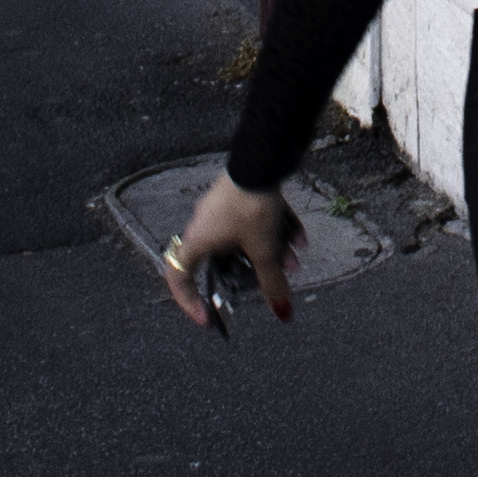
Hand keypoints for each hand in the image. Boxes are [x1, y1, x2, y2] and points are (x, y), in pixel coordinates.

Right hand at [168, 169, 297, 327]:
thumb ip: (271, 282)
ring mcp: (219, 208)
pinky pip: (253, 220)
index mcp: (197, 241)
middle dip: (254, 270)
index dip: (189, 301)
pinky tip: (299, 236)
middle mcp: (202, 224)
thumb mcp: (263, 250)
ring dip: (270, 249)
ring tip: (294, 255)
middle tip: (274, 275)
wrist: (261, 158)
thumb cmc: (250, 205)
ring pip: (244, 239)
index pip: (178, 277)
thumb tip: (282, 312)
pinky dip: (273, 229)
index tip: (208, 318)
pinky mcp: (237, 194)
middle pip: (225, 260)